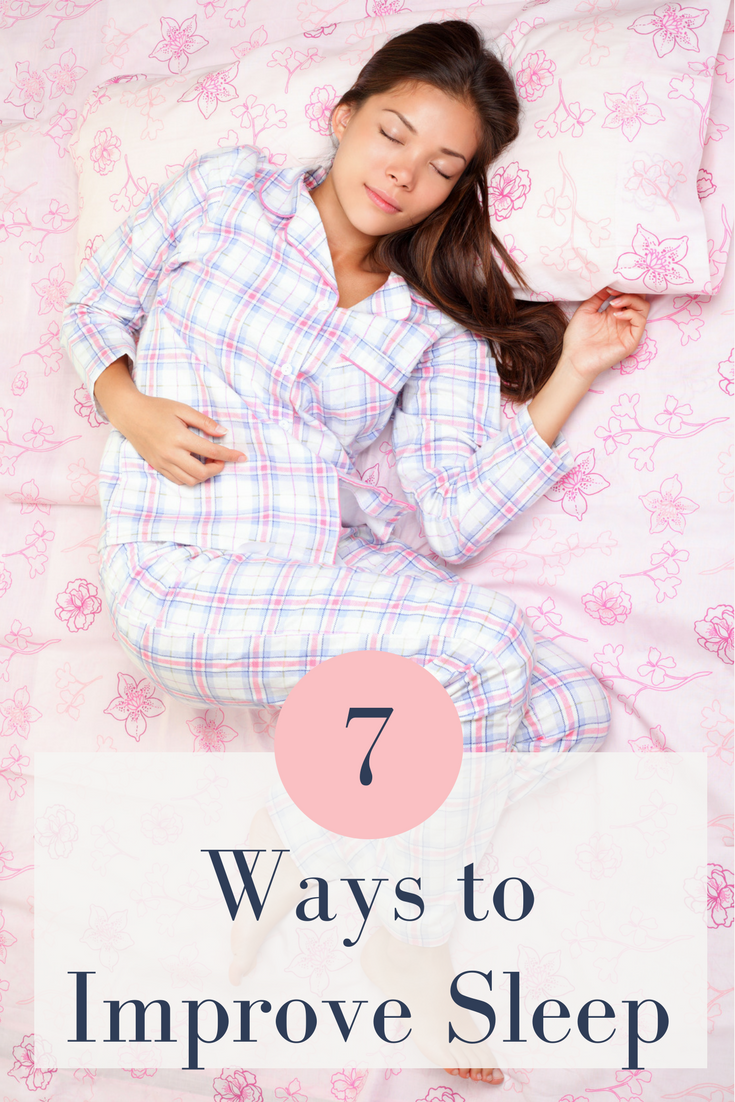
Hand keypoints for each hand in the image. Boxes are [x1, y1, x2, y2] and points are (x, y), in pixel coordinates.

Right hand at [111, 390, 245, 485]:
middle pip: (201, 473)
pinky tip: (193, 464)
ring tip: (206, 461)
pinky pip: (178, 480)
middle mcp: (170, 453)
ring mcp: (162, 462)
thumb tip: (223, 433)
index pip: (211, 451)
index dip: (229, 455)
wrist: (129, 414)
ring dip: (204, 475)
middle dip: (217, 469)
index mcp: (179, 437)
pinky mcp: (157, 466)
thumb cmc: (157, 408)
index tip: (242, 457)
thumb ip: (204, 422)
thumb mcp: (182, 409)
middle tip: (220, 459)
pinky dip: (190, 476)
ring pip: (190, 480)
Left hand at [560, 286, 649, 383]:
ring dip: (631, 300)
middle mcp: (623, 320)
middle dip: (629, 290)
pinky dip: (631, 313)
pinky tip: (616, 315)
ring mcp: (628, 331)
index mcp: (614, 313)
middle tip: (614, 290)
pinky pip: (640, 322)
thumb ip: (598, 296)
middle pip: (640, 298)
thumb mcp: (586, 310)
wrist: (574, 360)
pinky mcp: (631, 341)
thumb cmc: (577, 338)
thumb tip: (609, 282)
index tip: (610, 284)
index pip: (628, 294)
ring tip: (614, 303)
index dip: (623, 286)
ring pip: (643, 307)